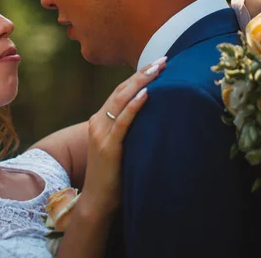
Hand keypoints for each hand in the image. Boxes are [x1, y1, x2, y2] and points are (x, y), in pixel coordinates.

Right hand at [77, 57, 166, 220]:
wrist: (97, 200)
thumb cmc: (113, 176)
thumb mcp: (118, 147)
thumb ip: (126, 130)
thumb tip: (152, 117)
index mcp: (99, 120)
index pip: (119, 91)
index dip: (137, 76)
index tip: (156, 64)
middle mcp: (97, 122)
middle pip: (121, 90)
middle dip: (142, 73)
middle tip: (163, 59)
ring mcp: (101, 133)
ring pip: (121, 100)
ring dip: (141, 82)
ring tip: (158, 69)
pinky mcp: (108, 147)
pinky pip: (122, 122)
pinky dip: (134, 106)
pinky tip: (146, 94)